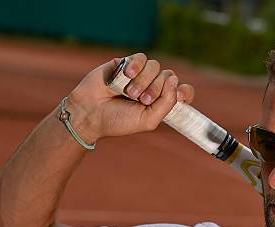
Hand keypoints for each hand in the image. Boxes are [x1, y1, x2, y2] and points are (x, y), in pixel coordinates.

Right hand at [65, 53, 194, 142]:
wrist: (89, 113)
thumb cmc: (118, 120)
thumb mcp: (148, 120)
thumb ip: (166, 103)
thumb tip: (175, 79)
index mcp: (160, 102)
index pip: (182, 91)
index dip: (185, 91)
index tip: (179, 95)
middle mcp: (152, 87)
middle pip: (169, 76)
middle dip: (156, 89)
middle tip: (140, 99)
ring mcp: (140, 74)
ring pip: (155, 66)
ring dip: (143, 80)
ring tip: (129, 92)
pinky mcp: (126, 63)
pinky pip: (141, 57)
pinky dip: (136, 66)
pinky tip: (126, 75)